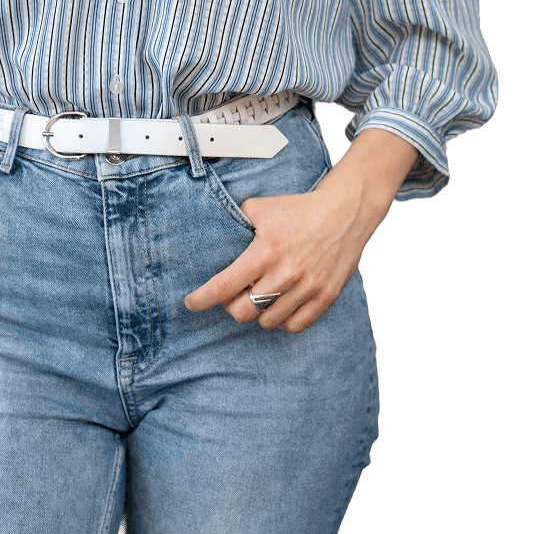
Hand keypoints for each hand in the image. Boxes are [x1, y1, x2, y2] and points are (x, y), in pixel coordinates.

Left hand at [183, 130, 416, 332]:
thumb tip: (214, 236)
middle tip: (233, 294)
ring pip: (268, 322)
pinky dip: (281, 320)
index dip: (201, 299)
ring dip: (258, 312)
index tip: (190, 303)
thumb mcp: (260, 207)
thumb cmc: (298, 209)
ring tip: (259, 295)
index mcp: (265, 251)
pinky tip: (279, 305)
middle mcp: (285, 274)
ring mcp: (307, 288)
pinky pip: (294, 326)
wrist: (344, 213)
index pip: (223, 286)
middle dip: (231, 306)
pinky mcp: (325, 298)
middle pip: (243, 312)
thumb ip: (236, 222)